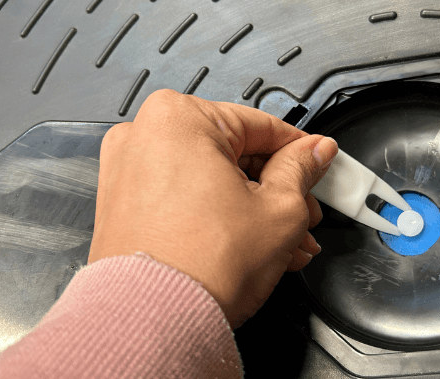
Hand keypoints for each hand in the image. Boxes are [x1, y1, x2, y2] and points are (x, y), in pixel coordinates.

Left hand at [88, 89, 337, 327]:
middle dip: (276, 190)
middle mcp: (145, 135)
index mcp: (179, 118)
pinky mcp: (122, 205)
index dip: (300, 151)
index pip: (261, 126)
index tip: (317, 163)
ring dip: (252, 209)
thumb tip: (314, 153)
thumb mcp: (280, 210)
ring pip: (211, 180)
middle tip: (303, 215)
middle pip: (234, 155)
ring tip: (283, 242)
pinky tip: (249, 244)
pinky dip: (217, 215)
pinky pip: (184, 197)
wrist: (154, 321)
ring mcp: (128, 171)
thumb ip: (301, 170)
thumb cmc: (202, 266)